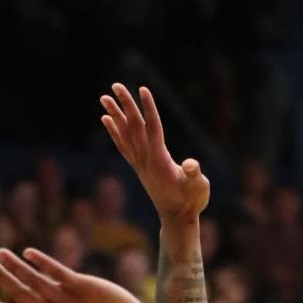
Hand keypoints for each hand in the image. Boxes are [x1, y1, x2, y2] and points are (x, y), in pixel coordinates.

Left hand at [101, 83, 208, 220]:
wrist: (177, 218)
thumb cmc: (191, 201)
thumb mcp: (199, 188)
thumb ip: (194, 176)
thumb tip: (190, 166)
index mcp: (160, 160)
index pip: (152, 128)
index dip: (148, 108)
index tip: (143, 89)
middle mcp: (146, 160)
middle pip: (134, 127)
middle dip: (126, 105)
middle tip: (116, 85)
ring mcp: (140, 164)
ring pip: (124, 134)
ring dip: (115, 115)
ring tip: (104, 97)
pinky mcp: (139, 168)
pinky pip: (123, 146)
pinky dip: (114, 131)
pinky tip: (107, 119)